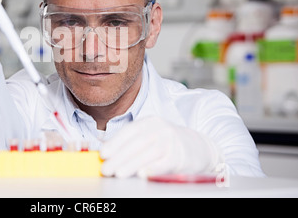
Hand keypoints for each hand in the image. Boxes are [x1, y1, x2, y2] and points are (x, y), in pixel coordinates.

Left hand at [100, 117, 221, 177]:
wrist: (196, 147)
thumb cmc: (165, 142)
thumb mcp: (148, 135)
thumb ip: (128, 141)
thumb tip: (102, 148)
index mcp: (149, 122)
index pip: (129, 131)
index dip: (115, 142)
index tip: (103, 153)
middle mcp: (161, 129)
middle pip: (137, 143)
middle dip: (119, 157)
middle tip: (106, 169)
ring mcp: (172, 142)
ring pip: (149, 153)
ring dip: (132, 164)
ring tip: (119, 174)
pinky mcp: (180, 157)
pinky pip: (164, 163)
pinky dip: (153, 169)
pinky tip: (142, 174)